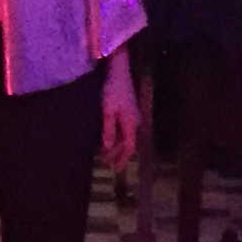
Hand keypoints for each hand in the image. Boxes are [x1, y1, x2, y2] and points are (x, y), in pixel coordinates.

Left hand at [100, 55, 141, 170]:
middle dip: (118, 154)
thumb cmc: (112, 90)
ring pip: (127, 136)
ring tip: (105, 153)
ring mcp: (133, 116)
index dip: (122, 159)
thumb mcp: (107, 111)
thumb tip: (107, 148)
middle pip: (128, 143)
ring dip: (117, 146)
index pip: (129, 147)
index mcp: (131, 123)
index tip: (115, 168)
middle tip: (106, 162)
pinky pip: (125, 129)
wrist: (119, 72)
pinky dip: (117, 137)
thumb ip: (108, 130)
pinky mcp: (129, 110)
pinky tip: (109, 137)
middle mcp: (135, 122)